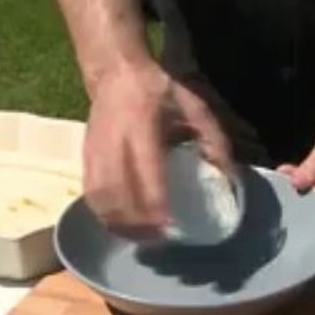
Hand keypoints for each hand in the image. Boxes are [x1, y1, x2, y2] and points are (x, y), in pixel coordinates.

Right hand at [84, 63, 232, 238]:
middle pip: (117, 191)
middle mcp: (115, 139)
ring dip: (117, 222)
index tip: (169, 226)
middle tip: (157, 240)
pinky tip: (120, 225)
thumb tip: (228, 177)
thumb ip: (212, 139)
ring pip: (99, 196)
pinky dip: (103, 214)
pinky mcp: (86, 156)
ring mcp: (95, 149)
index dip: (155, 204)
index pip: (146, 171)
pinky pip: (90, 192)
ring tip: (138, 238)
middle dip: (135, 222)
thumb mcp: (193, 106)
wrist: (115, 73)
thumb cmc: (158, 91)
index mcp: (142, 124)